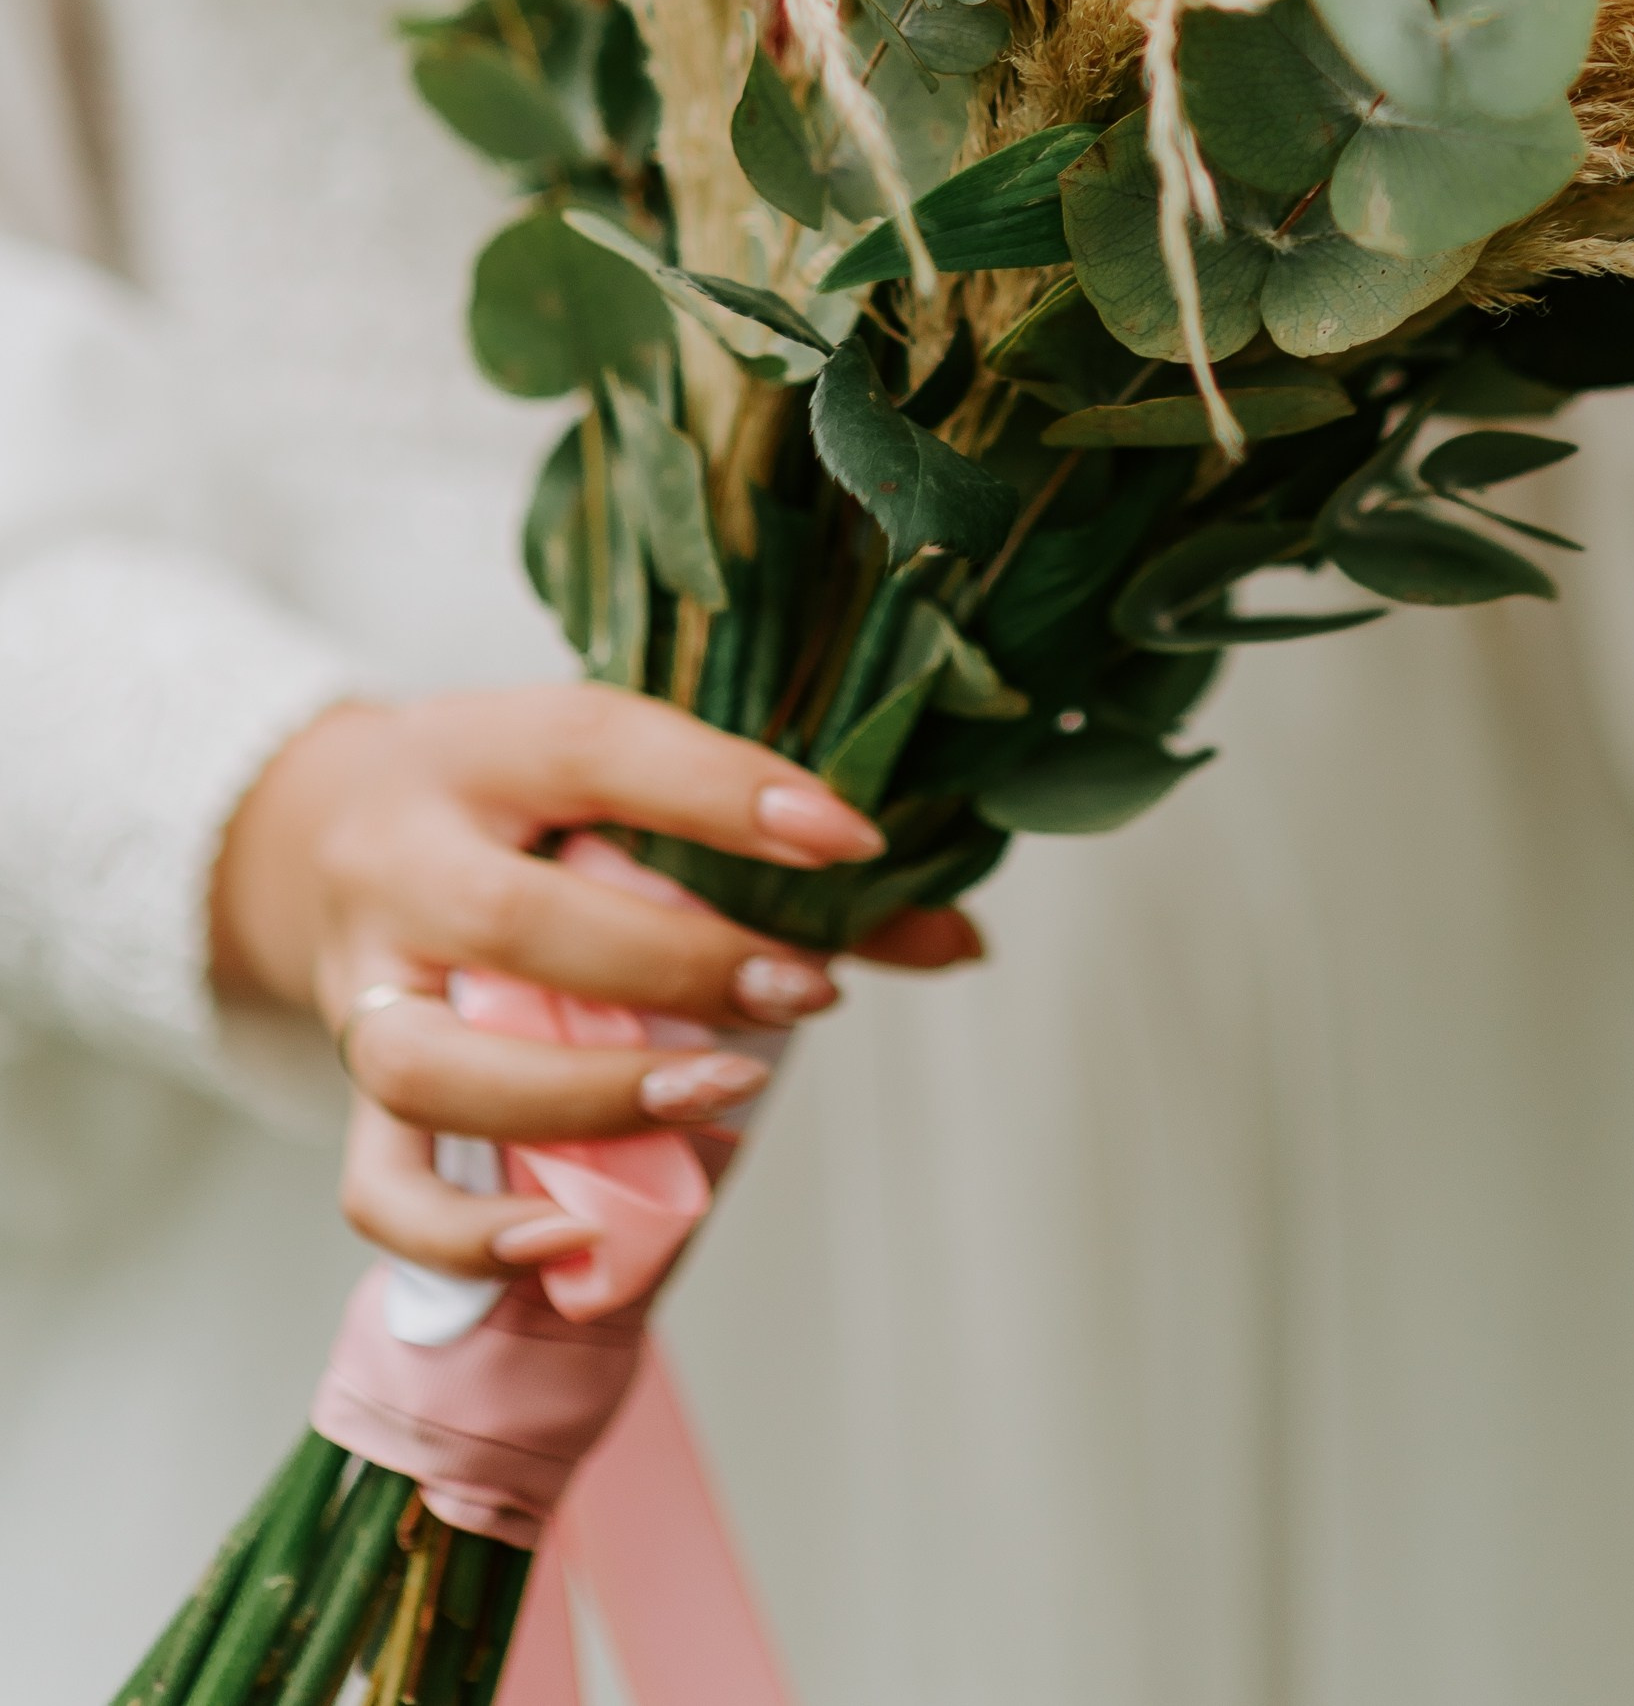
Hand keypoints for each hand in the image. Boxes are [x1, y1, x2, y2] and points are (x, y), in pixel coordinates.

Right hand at [213, 689, 980, 1275]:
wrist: (321, 829)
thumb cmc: (514, 802)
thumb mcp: (616, 775)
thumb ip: (781, 853)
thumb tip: (959, 938)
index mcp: (482, 747)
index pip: (598, 747)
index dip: (727, 792)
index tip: (850, 839)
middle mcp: (400, 861)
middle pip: (510, 920)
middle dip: (674, 966)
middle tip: (802, 994)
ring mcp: (362, 985)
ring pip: (433, 1067)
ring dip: (587, 1100)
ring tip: (721, 1098)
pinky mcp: (348, 1088)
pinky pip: (381, 1187)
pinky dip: (469, 1230)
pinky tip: (574, 1240)